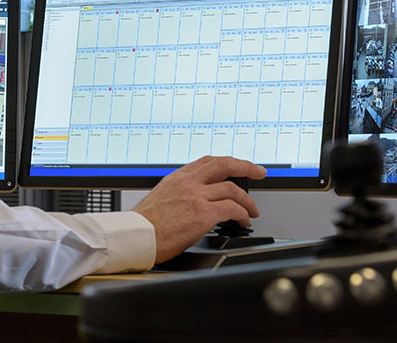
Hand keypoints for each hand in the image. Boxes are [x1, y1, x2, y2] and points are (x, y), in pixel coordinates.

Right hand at [132, 156, 265, 263]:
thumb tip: (194, 199)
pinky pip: (231, 209)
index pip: (207, 162)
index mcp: (177, 177)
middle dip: (246, 167)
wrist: (137, 236)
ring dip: (247, 200)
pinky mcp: (202, 214)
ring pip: (232, 189)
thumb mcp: (161, 197)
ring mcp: (196, 197)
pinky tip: (243, 221)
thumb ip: (179, 192)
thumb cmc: (145, 223)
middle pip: (223, 165)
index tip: (239, 166)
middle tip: (259, 172)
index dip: (227, 162)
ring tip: (251, 210)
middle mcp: (188, 183)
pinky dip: (242, 214)